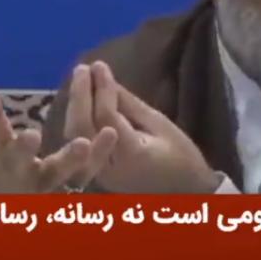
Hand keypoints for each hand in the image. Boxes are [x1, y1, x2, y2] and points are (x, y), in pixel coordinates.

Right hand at [0, 87, 117, 192]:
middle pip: (18, 162)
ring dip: (69, 159)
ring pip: (57, 174)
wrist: (18, 210)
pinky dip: (99, 156)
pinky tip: (109, 133)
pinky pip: (87, 173)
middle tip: (31, 136)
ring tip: (83, 142)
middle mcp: (17, 173)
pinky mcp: (72, 189)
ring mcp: (45, 185)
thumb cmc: (1, 169)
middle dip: (22, 150)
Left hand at [65, 61, 220, 193]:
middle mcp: (108, 165)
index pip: (106, 116)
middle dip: (80, 96)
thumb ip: (130, 104)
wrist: (186, 194)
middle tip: (82, 69)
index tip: (99, 65)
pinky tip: (81, 104)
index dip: (101, 88)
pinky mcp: (97, 174)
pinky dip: (78, 122)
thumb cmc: (181, 157)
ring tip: (80, 81)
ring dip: (75, 108)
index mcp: (130, 153)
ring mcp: (99, 173)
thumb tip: (107, 79)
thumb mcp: (161, 125)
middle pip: (82, 127)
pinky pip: (80, 145)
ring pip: (76, 138)